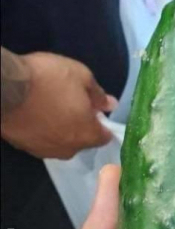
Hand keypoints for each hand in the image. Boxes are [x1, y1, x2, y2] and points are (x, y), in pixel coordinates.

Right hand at [1, 52, 115, 159]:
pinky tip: (36, 116)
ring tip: (52, 109)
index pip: (104, 137)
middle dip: (82, 126)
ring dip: (61, 130)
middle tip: (72, 105)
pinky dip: (43, 132)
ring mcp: (46, 151)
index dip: (102, 124)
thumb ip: (98, 95)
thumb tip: (110, 105)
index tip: (95, 111)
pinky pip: (42, 141)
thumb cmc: (48, 80)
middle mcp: (69, 149)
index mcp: (87, 135)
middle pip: (82, 141)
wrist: (5, 89)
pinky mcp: (26, 148)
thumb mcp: (81, 76)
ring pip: (62, 143)